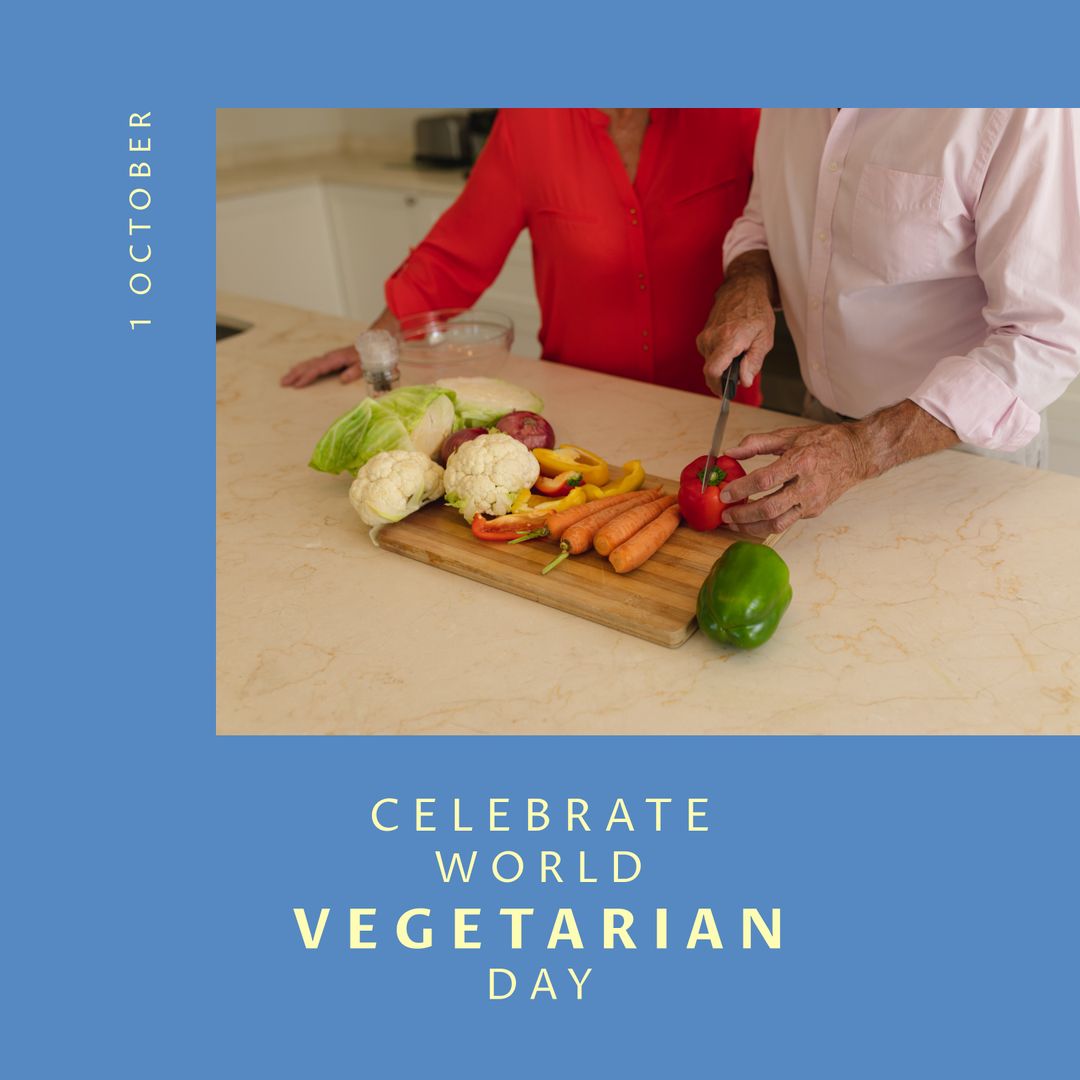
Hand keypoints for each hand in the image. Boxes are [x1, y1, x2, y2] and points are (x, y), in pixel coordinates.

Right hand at [280, 344, 361, 387]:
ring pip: (307, 364)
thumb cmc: (364, 357)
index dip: (307, 377)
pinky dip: (301, 368)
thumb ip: (353, 372)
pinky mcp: (327, 360)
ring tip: (284, 380)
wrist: (366, 345)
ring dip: (295, 372)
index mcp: (335, 360)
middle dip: (295, 374)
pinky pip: (311, 364)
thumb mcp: (362, 365)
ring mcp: (326, 358)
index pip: (317, 369)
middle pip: (308, 366)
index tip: (297, 384)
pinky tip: (295, 372)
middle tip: (283, 383)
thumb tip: (343, 379)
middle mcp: (328, 358)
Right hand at [697, 251, 776, 394]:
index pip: (713, 371)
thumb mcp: (765, 338)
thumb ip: (754, 362)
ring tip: (738, 352)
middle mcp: (712, 338)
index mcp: (729, 339)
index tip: (726, 393)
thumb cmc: (756, 310)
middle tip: (742, 369)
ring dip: (723, 366)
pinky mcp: (702, 337)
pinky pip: (709, 356)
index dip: (718, 387)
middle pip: (712, 371)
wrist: (743, 288)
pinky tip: (731, 347)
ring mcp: (705, 337)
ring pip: (710, 364)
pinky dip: (719, 357)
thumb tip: (744, 381)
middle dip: (725, 376)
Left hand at [718, 423, 870, 537]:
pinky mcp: (813, 512)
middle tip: (726, 514)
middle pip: (770, 508)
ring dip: (752, 527)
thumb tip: (730, 451)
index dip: (742, 489)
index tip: (725, 493)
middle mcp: (807, 486)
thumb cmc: (823, 442)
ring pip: (777, 524)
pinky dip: (766, 525)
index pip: (765, 480)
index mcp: (800, 462)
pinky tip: (752, 521)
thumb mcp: (789, 435)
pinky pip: (786, 523)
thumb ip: (756, 443)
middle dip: (743, 515)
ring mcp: (811, 502)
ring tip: (734, 523)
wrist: (856, 454)